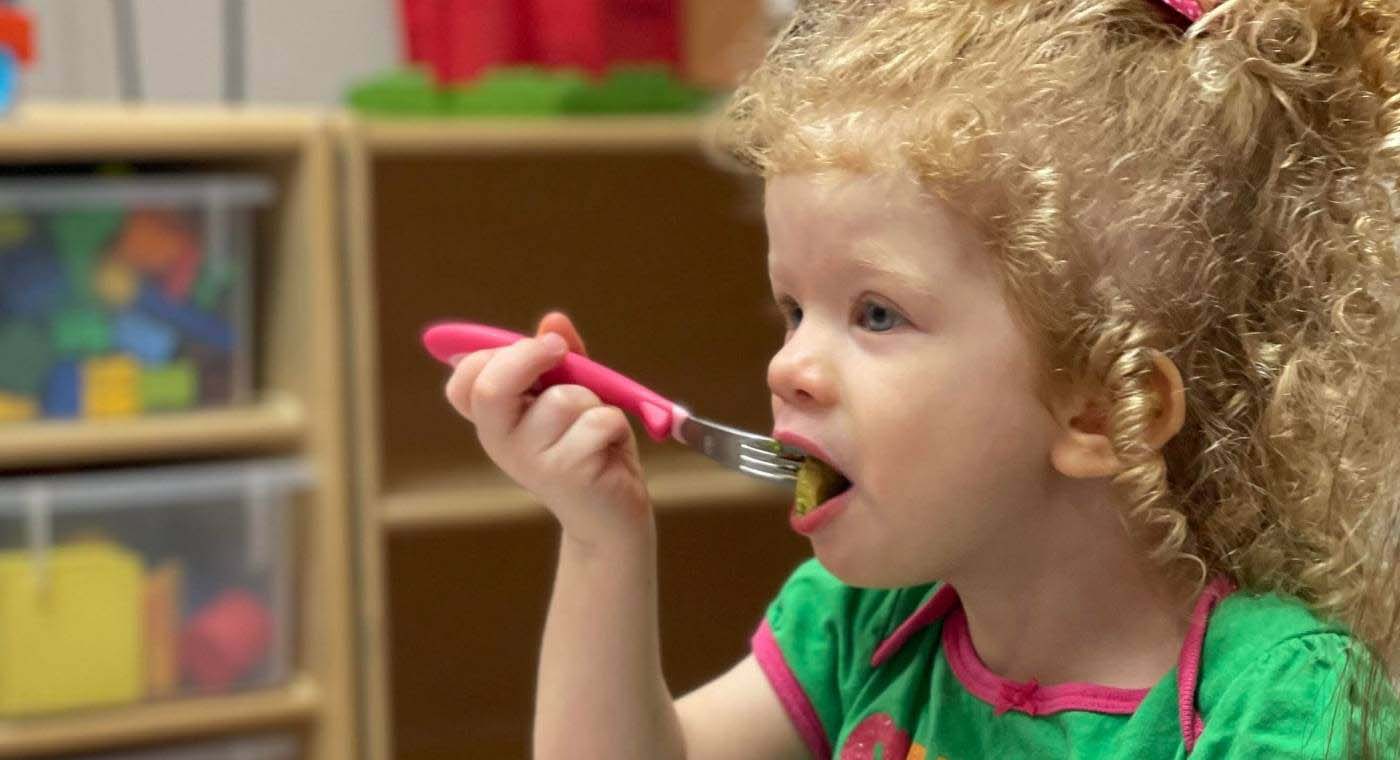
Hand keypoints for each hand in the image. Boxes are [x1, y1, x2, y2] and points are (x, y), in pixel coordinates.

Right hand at [444, 311, 651, 547]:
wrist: (612, 517)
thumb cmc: (589, 449)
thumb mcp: (573, 396)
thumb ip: (562, 359)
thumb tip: (553, 320)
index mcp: (496, 421)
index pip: (464, 381)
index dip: (491, 353)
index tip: (531, 345)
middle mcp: (502, 442)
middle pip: (491, 388)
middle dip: (529, 356)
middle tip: (561, 350)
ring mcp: (532, 462)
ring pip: (563, 399)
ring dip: (593, 400)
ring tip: (595, 428)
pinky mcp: (569, 475)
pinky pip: (599, 421)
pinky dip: (615, 424)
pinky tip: (610, 449)